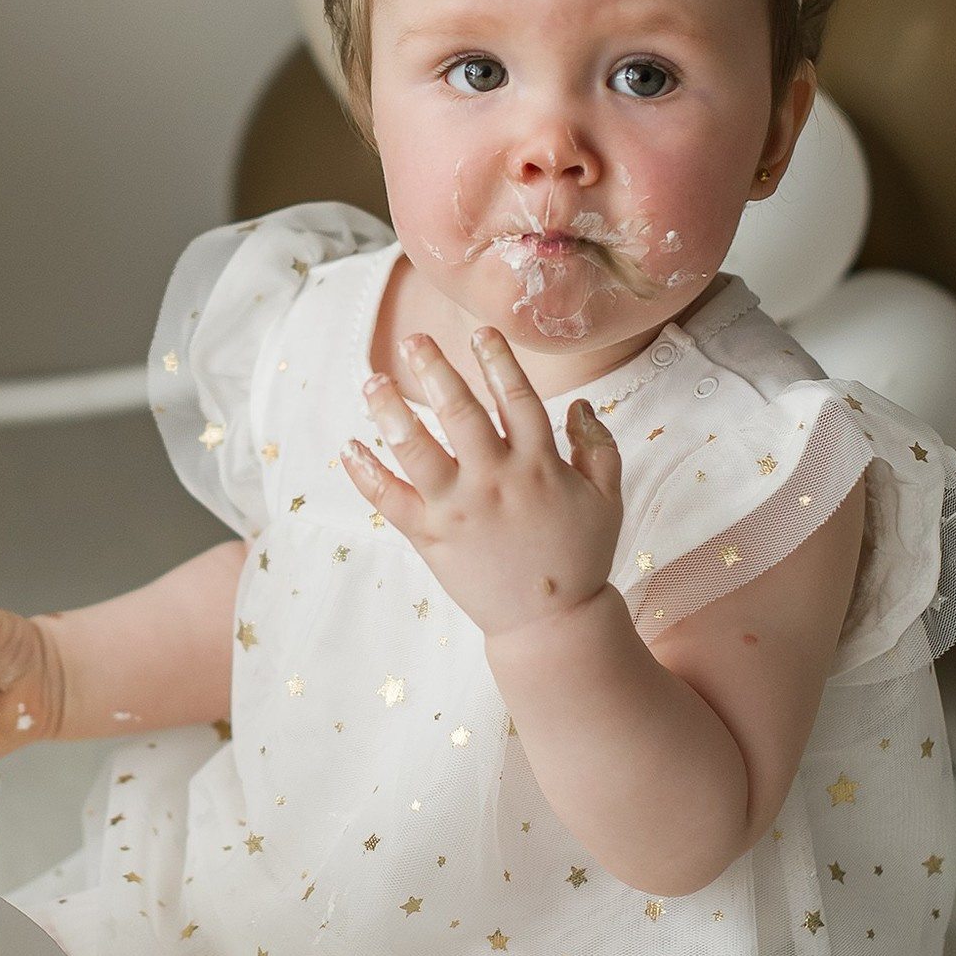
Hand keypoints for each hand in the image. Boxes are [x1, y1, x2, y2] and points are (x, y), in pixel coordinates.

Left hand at [341, 328, 624, 645]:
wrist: (551, 624)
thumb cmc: (581, 556)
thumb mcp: (607, 499)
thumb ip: (598, 446)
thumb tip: (582, 403)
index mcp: (539, 466)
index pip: (516, 399)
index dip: (497, 361)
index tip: (480, 331)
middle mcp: (495, 481)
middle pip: (459, 413)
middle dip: (434, 370)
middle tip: (412, 340)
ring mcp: (459, 509)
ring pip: (416, 450)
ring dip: (390, 411)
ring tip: (372, 380)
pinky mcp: (430, 537)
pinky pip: (390, 500)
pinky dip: (366, 473)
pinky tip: (348, 446)